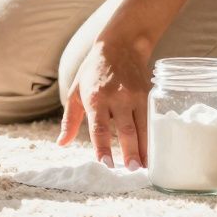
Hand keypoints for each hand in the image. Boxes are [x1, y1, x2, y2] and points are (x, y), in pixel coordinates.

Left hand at [57, 35, 151, 169]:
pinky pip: (151, 119)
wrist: (120, 46)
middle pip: (125, 130)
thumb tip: (61, 143)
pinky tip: (155, 150)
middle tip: (133, 170)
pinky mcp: (148, 95)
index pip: (99, 129)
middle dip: (130, 152)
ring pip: (142, 127)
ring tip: (146, 167)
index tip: (106, 165)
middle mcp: (117, 98)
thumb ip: (69, 120)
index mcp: (96, 98)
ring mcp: (135, 96)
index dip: (103, 148)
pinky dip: (153, 136)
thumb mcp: (75, 92)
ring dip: (145, 148)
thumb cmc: (93, 71)